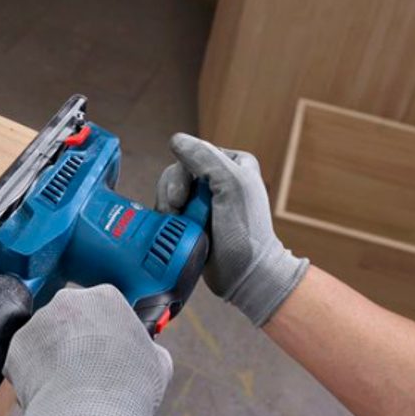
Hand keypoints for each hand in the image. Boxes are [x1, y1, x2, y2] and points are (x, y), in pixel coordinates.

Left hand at [2, 285, 172, 415]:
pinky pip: (27, 358)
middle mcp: (68, 301)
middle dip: (78, 338)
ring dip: (55, 354)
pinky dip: (36, 373)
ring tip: (70, 384)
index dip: (108, 330)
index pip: (105, 305)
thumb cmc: (127, 390)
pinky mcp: (17, 346)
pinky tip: (52, 391)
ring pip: (47, 336)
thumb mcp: (158, 362)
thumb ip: (148, 347)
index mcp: (105, 296)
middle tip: (89, 366)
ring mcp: (39, 322)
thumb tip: (146, 351)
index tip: (110, 347)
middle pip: (72, 316)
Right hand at [156, 133, 308, 325]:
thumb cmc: (246, 232)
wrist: (245, 275)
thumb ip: (204, 157)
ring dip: (169, 208)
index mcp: (234, 164)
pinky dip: (168, 220)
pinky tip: (178, 230)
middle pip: (177, 172)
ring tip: (182, 225)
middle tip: (179, 210)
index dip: (183, 173)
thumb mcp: (231, 185)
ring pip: (169, 191)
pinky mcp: (193, 220)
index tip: (184, 196)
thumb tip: (177, 140)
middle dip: (173, 192)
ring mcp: (204, 202)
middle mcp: (219, 180)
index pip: (194, 153)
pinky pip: (168, 210)